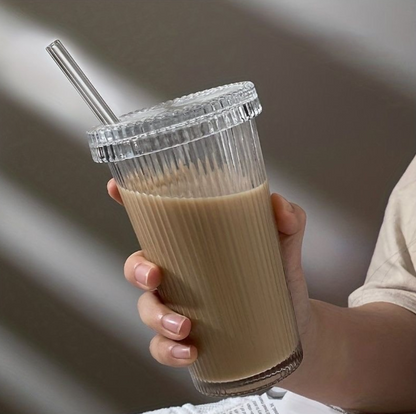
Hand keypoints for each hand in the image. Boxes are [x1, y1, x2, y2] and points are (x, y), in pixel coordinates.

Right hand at [107, 179, 310, 366]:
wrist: (293, 324)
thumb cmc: (279, 276)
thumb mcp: (284, 243)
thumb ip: (288, 218)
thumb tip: (278, 206)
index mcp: (193, 244)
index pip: (154, 221)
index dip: (127, 202)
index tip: (114, 188)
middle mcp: (179, 274)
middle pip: (137, 267)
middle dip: (137, 270)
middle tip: (156, 276)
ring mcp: (180, 307)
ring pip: (146, 309)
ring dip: (156, 318)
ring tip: (185, 327)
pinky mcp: (187, 339)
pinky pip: (162, 346)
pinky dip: (168, 351)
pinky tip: (189, 351)